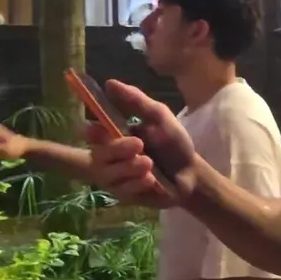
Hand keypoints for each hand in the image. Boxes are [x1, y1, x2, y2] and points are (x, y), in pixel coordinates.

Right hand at [85, 80, 196, 208]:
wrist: (191, 173)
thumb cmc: (173, 143)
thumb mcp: (159, 117)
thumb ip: (135, 101)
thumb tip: (109, 83)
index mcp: (115, 136)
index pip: (90, 132)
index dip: (89, 131)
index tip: (96, 128)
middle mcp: (109, 157)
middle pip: (97, 154)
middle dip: (117, 149)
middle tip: (139, 145)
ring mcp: (115, 178)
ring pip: (108, 174)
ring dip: (130, 168)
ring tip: (150, 164)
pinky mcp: (125, 196)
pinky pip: (123, 191)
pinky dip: (138, 184)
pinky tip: (152, 180)